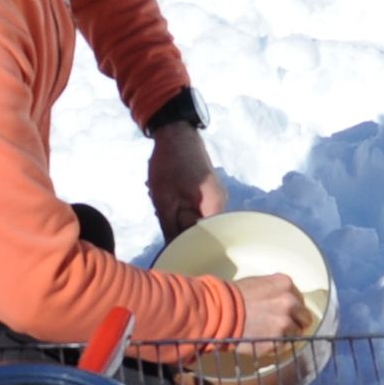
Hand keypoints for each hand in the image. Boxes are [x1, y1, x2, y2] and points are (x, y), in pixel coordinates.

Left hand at [146, 122, 224, 238]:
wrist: (175, 131)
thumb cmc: (170, 164)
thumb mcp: (164, 200)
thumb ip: (170, 229)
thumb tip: (172, 253)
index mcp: (215, 208)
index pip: (207, 241)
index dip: (189, 247)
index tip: (172, 245)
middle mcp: (221, 204)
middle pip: (203, 230)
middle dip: (181, 228)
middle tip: (162, 214)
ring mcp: (216, 196)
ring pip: (197, 218)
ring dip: (179, 215)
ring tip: (163, 201)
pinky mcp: (208, 189)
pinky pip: (196, 207)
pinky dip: (182, 206)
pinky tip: (168, 195)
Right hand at [233, 273, 309, 341]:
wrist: (218, 312)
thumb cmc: (233, 296)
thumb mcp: (258, 283)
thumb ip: (276, 291)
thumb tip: (284, 301)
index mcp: (286, 284)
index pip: (300, 300)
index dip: (293, 308)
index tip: (285, 313)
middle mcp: (290, 302)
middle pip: (304, 317)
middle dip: (295, 321)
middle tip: (281, 326)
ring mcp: (285, 323)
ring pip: (296, 333)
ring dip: (285, 334)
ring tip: (268, 333)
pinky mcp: (278, 341)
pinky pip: (284, 346)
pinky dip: (276, 345)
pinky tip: (263, 340)